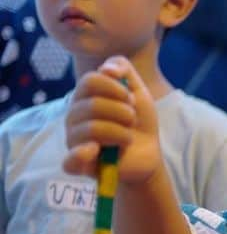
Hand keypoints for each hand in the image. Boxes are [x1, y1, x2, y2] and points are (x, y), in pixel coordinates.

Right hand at [64, 56, 161, 184]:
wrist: (148, 154)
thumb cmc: (138, 122)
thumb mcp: (138, 91)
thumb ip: (123, 69)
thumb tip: (106, 69)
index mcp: (83, 97)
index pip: (90, 82)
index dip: (116, 89)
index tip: (131, 99)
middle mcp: (74, 116)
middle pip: (93, 105)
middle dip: (123, 113)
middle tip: (132, 121)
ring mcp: (74, 140)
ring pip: (92, 129)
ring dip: (121, 133)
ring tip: (128, 138)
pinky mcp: (79, 165)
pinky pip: (70, 160)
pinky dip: (82, 155)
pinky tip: (96, 151)